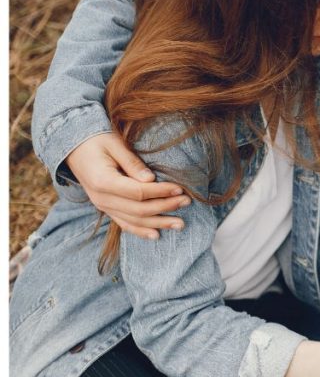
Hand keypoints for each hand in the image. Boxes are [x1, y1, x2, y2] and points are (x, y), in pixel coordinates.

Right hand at [65, 133, 189, 238]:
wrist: (74, 148)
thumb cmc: (97, 141)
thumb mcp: (114, 144)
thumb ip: (132, 163)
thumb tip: (151, 179)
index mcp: (102, 181)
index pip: (137, 192)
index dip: (160, 192)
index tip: (179, 188)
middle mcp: (101, 198)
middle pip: (138, 209)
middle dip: (165, 207)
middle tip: (187, 201)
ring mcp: (102, 206)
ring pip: (134, 221)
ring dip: (158, 223)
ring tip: (180, 224)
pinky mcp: (106, 208)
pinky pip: (124, 224)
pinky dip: (141, 231)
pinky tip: (157, 235)